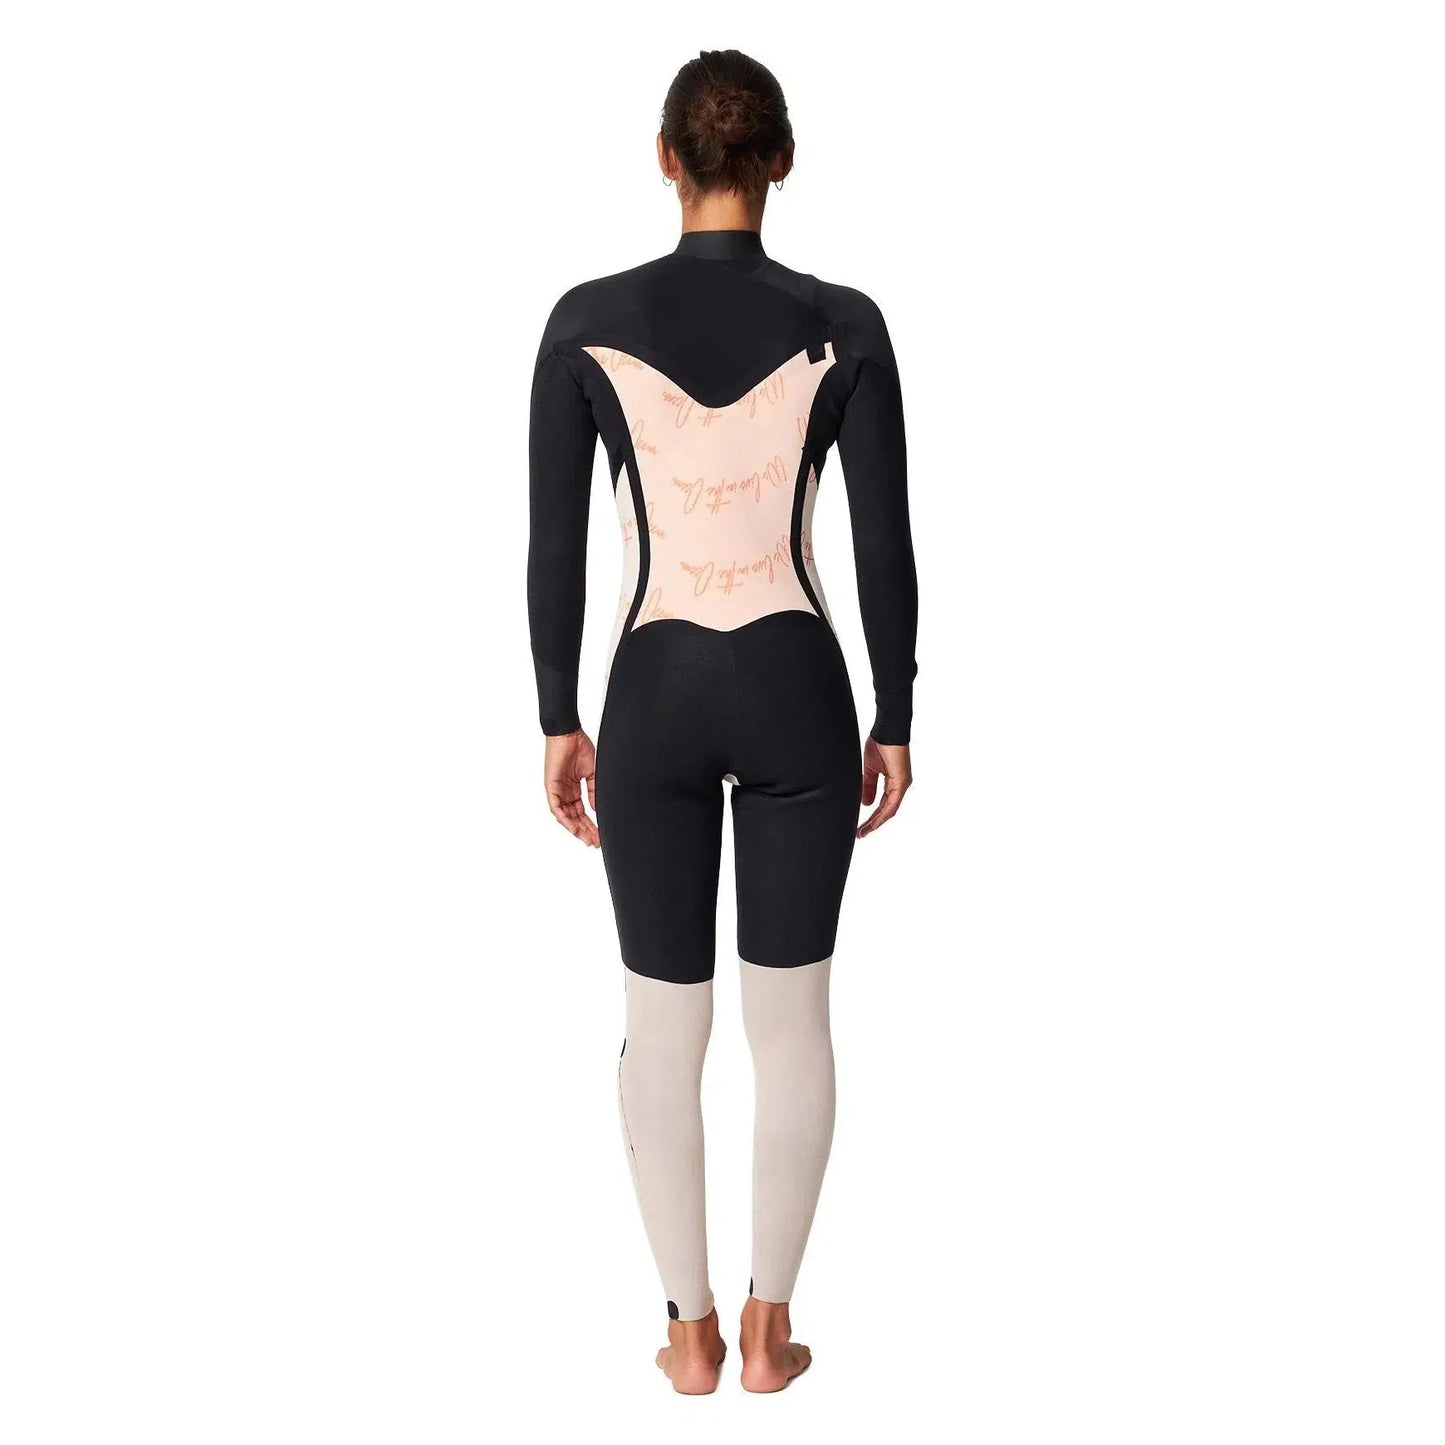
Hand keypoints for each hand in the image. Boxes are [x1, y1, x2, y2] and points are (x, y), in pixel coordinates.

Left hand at [543, 730, 598, 846]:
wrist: (569, 734)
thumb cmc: (580, 747)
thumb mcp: (592, 773)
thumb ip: (594, 792)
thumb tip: (597, 810)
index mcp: (573, 789)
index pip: (582, 812)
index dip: (591, 824)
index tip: (600, 835)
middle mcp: (564, 792)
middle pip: (575, 818)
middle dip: (586, 831)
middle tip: (596, 842)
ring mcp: (557, 791)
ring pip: (565, 817)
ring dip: (576, 829)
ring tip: (588, 839)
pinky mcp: (551, 787)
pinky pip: (556, 808)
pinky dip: (565, 819)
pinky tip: (574, 828)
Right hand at [858, 737, 911, 838]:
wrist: (886, 730)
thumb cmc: (880, 744)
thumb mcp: (870, 769)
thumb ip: (868, 786)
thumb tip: (866, 804)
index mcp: (893, 782)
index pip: (883, 805)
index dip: (872, 817)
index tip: (861, 827)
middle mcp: (900, 785)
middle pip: (886, 811)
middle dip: (873, 824)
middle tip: (861, 834)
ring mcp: (902, 784)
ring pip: (890, 810)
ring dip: (877, 822)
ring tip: (864, 831)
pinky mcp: (901, 781)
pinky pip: (892, 803)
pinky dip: (883, 814)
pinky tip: (875, 822)